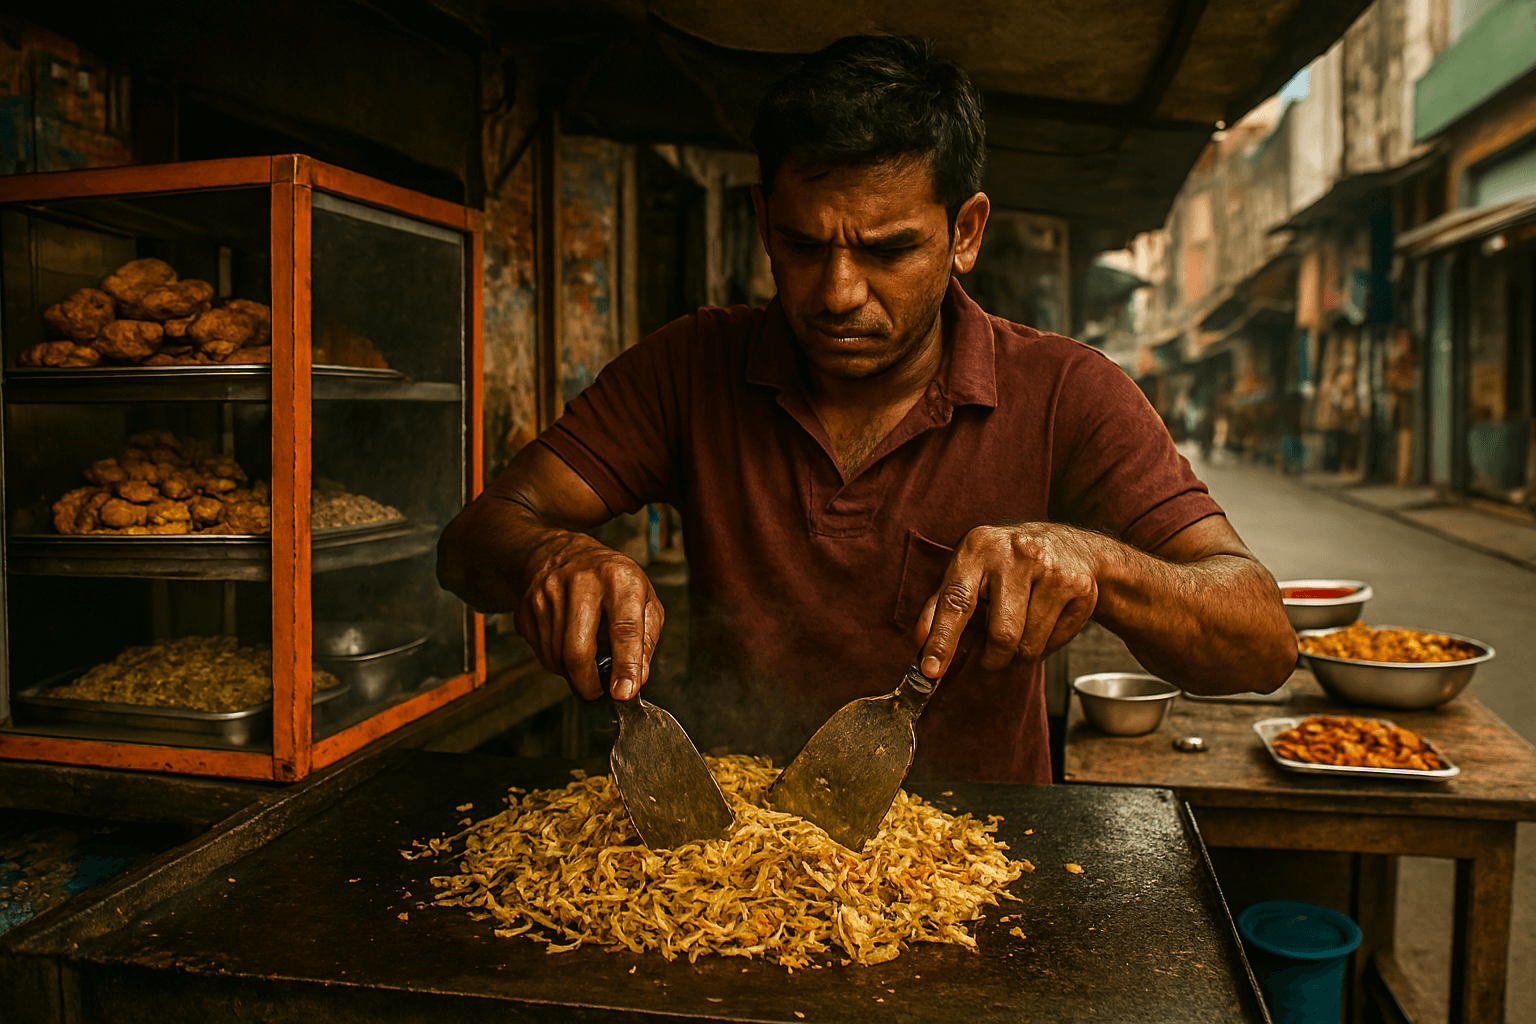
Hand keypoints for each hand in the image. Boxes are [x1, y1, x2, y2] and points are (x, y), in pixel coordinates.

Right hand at [513, 531, 663, 700]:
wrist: (560, 552)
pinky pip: (540, 652)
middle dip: (587, 683)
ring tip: (585, 660)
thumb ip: (646, 639)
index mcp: (619, 577)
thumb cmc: (610, 580)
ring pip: (556, 657)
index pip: (624, 628)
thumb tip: (638, 677)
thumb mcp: (644, 599)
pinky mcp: (527, 605)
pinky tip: (566, 645)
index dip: (625, 665)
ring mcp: (549, 592)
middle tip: (597, 692)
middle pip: (578, 650)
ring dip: (572, 673)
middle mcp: (582, 581)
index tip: (624, 692)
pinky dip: (556, 661)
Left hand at [914, 523, 1099, 677]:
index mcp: (978, 549)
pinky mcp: (1080, 588)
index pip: (956, 601)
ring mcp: (1053, 570)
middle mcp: (1016, 554)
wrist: (1066, 544)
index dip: (943, 640)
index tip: (931, 670)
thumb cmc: (1004, 563)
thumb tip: (920, 642)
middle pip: (1002, 635)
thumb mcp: (968, 570)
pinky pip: (1056, 642)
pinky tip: (1044, 621)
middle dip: (994, 658)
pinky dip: (1046, 646)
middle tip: (993, 655)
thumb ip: (940, 605)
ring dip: (1020, 653)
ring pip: (1030, 644)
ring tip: (1021, 629)